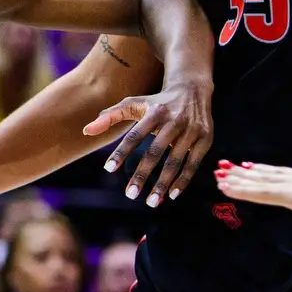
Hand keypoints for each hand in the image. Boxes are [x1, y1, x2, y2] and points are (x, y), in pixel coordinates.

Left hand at [84, 80, 212, 206]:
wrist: (193, 89)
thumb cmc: (157, 102)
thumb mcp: (134, 103)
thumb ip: (110, 116)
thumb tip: (86, 131)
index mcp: (154, 112)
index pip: (134, 135)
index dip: (121, 152)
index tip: (108, 169)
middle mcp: (174, 121)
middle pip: (156, 152)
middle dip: (142, 174)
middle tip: (130, 194)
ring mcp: (192, 130)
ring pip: (175, 162)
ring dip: (162, 184)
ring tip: (150, 202)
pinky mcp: (205, 139)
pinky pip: (193, 164)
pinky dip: (182, 181)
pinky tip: (171, 195)